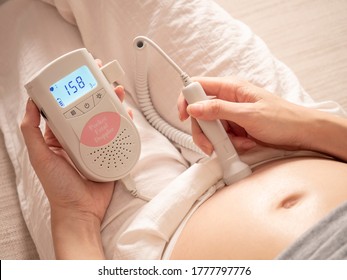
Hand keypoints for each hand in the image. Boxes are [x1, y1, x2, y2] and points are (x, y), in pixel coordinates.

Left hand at [21, 59, 128, 258]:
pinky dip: (123, 122)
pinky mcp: (109, 152)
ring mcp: (95, 144)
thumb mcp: (40, 157)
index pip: (66, 107)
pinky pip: (117, 134)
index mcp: (59, 136)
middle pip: (89, 109)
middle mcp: (78, 137)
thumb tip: (30, 103)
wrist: (81, 209)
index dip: (72, 90)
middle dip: (98, 92)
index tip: (78, 75)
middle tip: (104, 76)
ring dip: (112, 103)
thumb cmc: (58, 187)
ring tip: (117, 90)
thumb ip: (31, 131)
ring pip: (105, 118)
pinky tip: (126, 113)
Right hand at [178, 76, 314, 154]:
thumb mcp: (249, 114)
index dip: (187, 99)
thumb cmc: (282, 118)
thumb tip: (194, 107)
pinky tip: (244, 144)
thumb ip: (219, 110)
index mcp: (231, 88)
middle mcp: (228, 99)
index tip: (183, 116)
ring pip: (210, 127)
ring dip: (219, 140)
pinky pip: (222, 137)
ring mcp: (231, 114)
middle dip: (203, 131)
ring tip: (237, 144)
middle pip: (200, 112)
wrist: (302, 133)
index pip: (199, 86)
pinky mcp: (236, 127)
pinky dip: (230, 144)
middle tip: (209, 145)